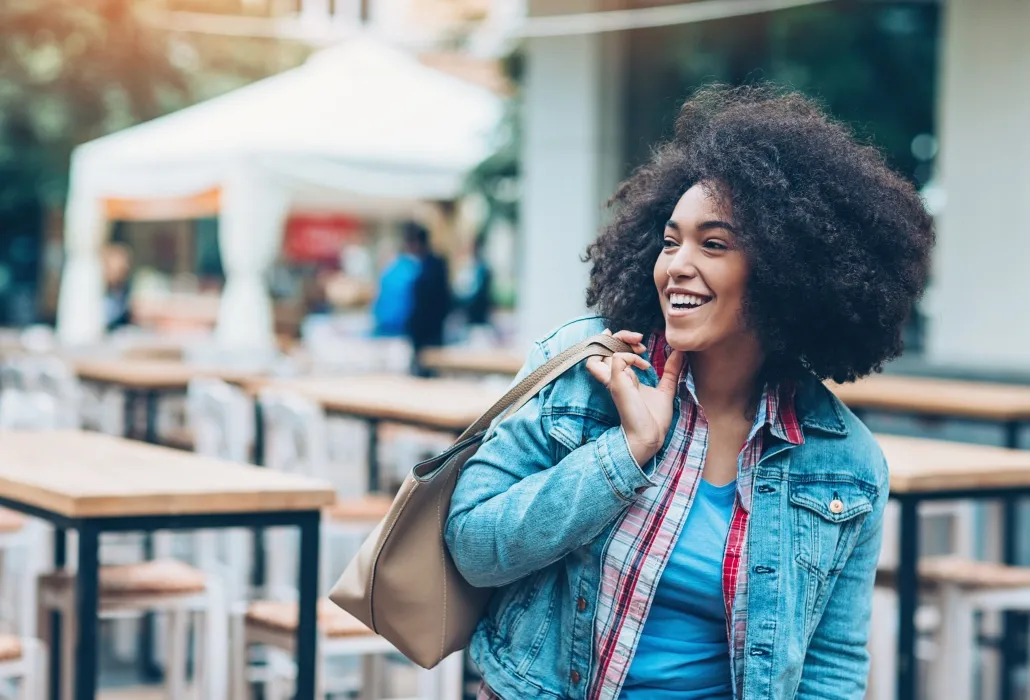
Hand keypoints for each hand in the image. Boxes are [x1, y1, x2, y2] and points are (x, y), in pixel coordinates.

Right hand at [586, 329, 684, 465]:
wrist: (651, 436)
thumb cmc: (654, 419)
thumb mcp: (666, 389)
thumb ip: (670, 371)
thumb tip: (680, 353)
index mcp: (622, 378)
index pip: (610, 351)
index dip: (622, 341)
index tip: (642, 345)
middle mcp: (614, 377)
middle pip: (601, 346)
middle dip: (620, 335)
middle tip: (640, 339)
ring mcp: (614, 380)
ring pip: (600, 350)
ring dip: (619, 342)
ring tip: (638, 346)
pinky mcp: (617, 383)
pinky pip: (617, 358)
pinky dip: (630, 356)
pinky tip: (644, 366)